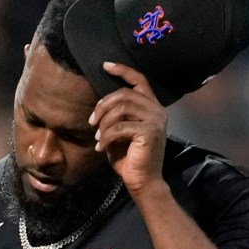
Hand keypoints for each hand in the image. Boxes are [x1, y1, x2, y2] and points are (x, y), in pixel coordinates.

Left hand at [91, 62, 167, 198]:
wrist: (143, 182)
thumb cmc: (130, 158)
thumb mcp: (120, 131)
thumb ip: (116, 115)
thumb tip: (100, 104)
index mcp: (152, 107)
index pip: (139, 80)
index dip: (122, 70)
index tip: (105, 66)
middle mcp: (157, 110)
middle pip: (124, 93)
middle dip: (103, 105)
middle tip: (91, 121)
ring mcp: (155, 120)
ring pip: (121, 108)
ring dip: (104, 122)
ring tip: (97, 136)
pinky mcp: (149, 132)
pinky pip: (120, 127)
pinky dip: (106, 136)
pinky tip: (101, 147)